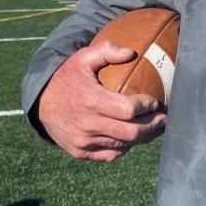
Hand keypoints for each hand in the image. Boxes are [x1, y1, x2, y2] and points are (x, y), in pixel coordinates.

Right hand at [35, 40, 167, 160]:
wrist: (40, 103)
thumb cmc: (67, 77)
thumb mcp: (82, 57)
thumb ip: (107, 50)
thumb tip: (132, 53)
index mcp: (91, 101)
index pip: (129, 109)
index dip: (147, 106)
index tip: (156, 101)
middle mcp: (88, 124)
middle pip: (132, 132)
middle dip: (154, 126)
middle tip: (165, 119)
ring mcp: (84, 141)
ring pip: (124, 145)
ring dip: (143, 137)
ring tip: (155, 127)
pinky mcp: (80, 152)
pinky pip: (110, 154)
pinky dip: (125, 147)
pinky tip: (133, 137)